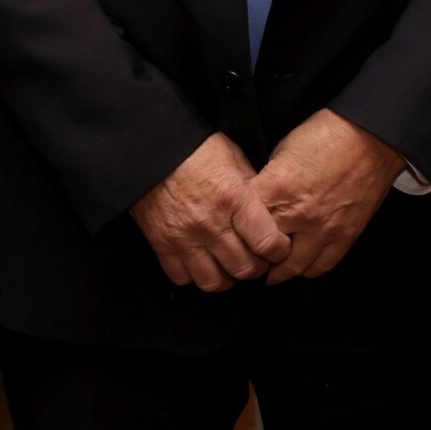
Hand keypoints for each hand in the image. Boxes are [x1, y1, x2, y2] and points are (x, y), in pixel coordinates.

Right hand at [131, 133, 290, 292]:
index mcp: (234, 199)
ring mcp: (184, 238)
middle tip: (257, 258)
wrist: (150, 148)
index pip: (267, 243)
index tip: (279, 247)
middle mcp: (211, 224)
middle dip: (257, 267)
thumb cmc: (195, 147)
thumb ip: (253, 187)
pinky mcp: (162, 244)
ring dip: (227, 277)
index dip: (279, 251)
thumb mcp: (234, 157)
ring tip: (229, 265)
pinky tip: (201, 261)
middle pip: (245, 269)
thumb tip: (269, 209)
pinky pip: (183, 278)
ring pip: (215, 282)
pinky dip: (194, 275)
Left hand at [250, 109, 401, 282]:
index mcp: (277, 188)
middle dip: (253, 255)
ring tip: (270, 269)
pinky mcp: (345, 236)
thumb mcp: (283, 148)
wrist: (370, 137)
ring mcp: (323, 229)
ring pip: (292, 267)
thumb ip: (268, 179)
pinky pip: (322, 266)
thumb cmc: (327, 134)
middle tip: (247, 257)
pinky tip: (300, 265)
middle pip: (263, 251)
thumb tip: (258, 198)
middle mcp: (298, 214)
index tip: (233, 232)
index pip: (242, 222)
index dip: (235, 228)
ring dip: (279, 270)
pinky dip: (307, 269)